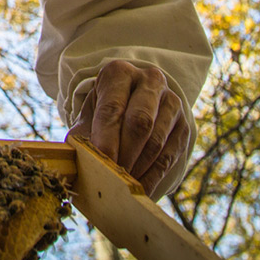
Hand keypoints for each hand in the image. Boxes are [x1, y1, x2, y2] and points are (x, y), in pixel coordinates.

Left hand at [67, 59, 189, 195]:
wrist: (134, 101)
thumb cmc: (106, 111)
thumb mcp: (90, 115)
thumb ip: (82, 136)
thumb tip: (76, 160)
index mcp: (120, 73)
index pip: (113, 107)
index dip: (106, 138)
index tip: (101, 162)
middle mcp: (150, 81)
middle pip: (140, 122)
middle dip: (125, 154)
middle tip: (112, 177)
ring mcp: (171, 102)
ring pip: (156, 140)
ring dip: (138, 167)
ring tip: (122, 184)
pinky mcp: (184, 124)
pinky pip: (169, 155)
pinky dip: (153, 175)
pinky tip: (138, 186)